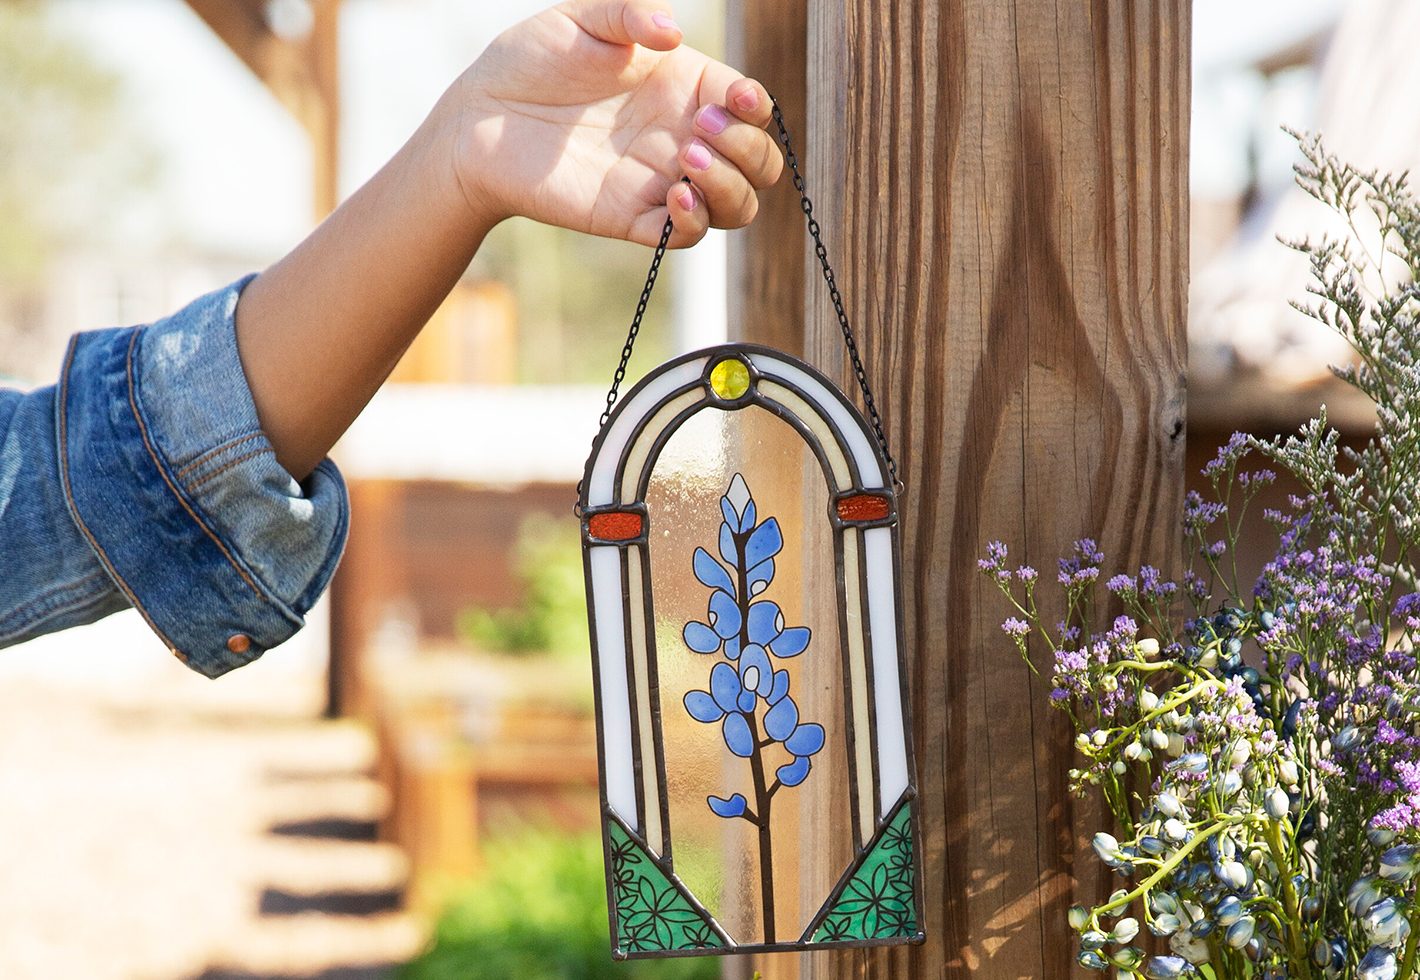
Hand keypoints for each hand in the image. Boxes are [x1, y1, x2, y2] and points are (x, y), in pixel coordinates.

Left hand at [237, 0, 779, 479]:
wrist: (479, 116)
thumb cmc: (531, 59)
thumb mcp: (580, 19)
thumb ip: (627, 15)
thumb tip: (672, 32)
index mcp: (685, 88)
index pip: (751, 107)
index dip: (757, 107)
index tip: (735, 99)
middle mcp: (683, 137)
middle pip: (759, 163)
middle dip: (750, 150)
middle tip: (702, 130)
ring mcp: (661, 181)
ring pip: (737, 206)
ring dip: (732, 187)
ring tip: (691, 161)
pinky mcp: (632, 218)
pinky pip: (685, 236)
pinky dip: (694, 221)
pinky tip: (674, 194)